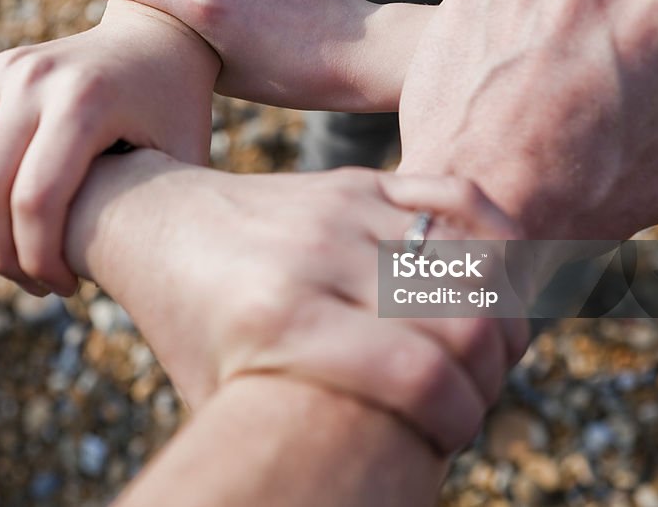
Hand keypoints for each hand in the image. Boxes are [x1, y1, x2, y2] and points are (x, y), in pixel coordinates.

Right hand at [0, 5, 215, 295]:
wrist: (157, 37)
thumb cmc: (177, 108)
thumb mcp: (185, 154)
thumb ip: (161, 206)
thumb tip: (137, 276)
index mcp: (86, 103)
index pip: (35, 202)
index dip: (38, 259)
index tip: (64, 288)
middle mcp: (35, 80)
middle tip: (30, 282)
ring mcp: (5, 69)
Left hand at [67, 149, 528, 453]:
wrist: (156, 221)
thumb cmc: (188, 326)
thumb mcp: (216, 398)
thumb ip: (282, 437)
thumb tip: (364, 481)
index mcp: (280, 324)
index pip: (419, 376)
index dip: (459, 418)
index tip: (452, 436)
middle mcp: (317, 258)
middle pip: (463, 321)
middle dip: (489, 375)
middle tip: (471, 394)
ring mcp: (341, 209)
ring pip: (475, 260)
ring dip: (501, 316)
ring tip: (483, 349)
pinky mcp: (356, 180)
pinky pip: (459, 196)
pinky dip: (498, 238)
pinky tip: (497, 278)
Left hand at [398, 0, 657, 238]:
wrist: (482, 210)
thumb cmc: (582, 201)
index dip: (647, 23)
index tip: (629, 50)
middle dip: (593, 24)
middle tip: (573, 80)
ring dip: (539, 26)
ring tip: (524, 88)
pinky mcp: (466, 0)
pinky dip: (490, 27)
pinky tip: (489, 76)